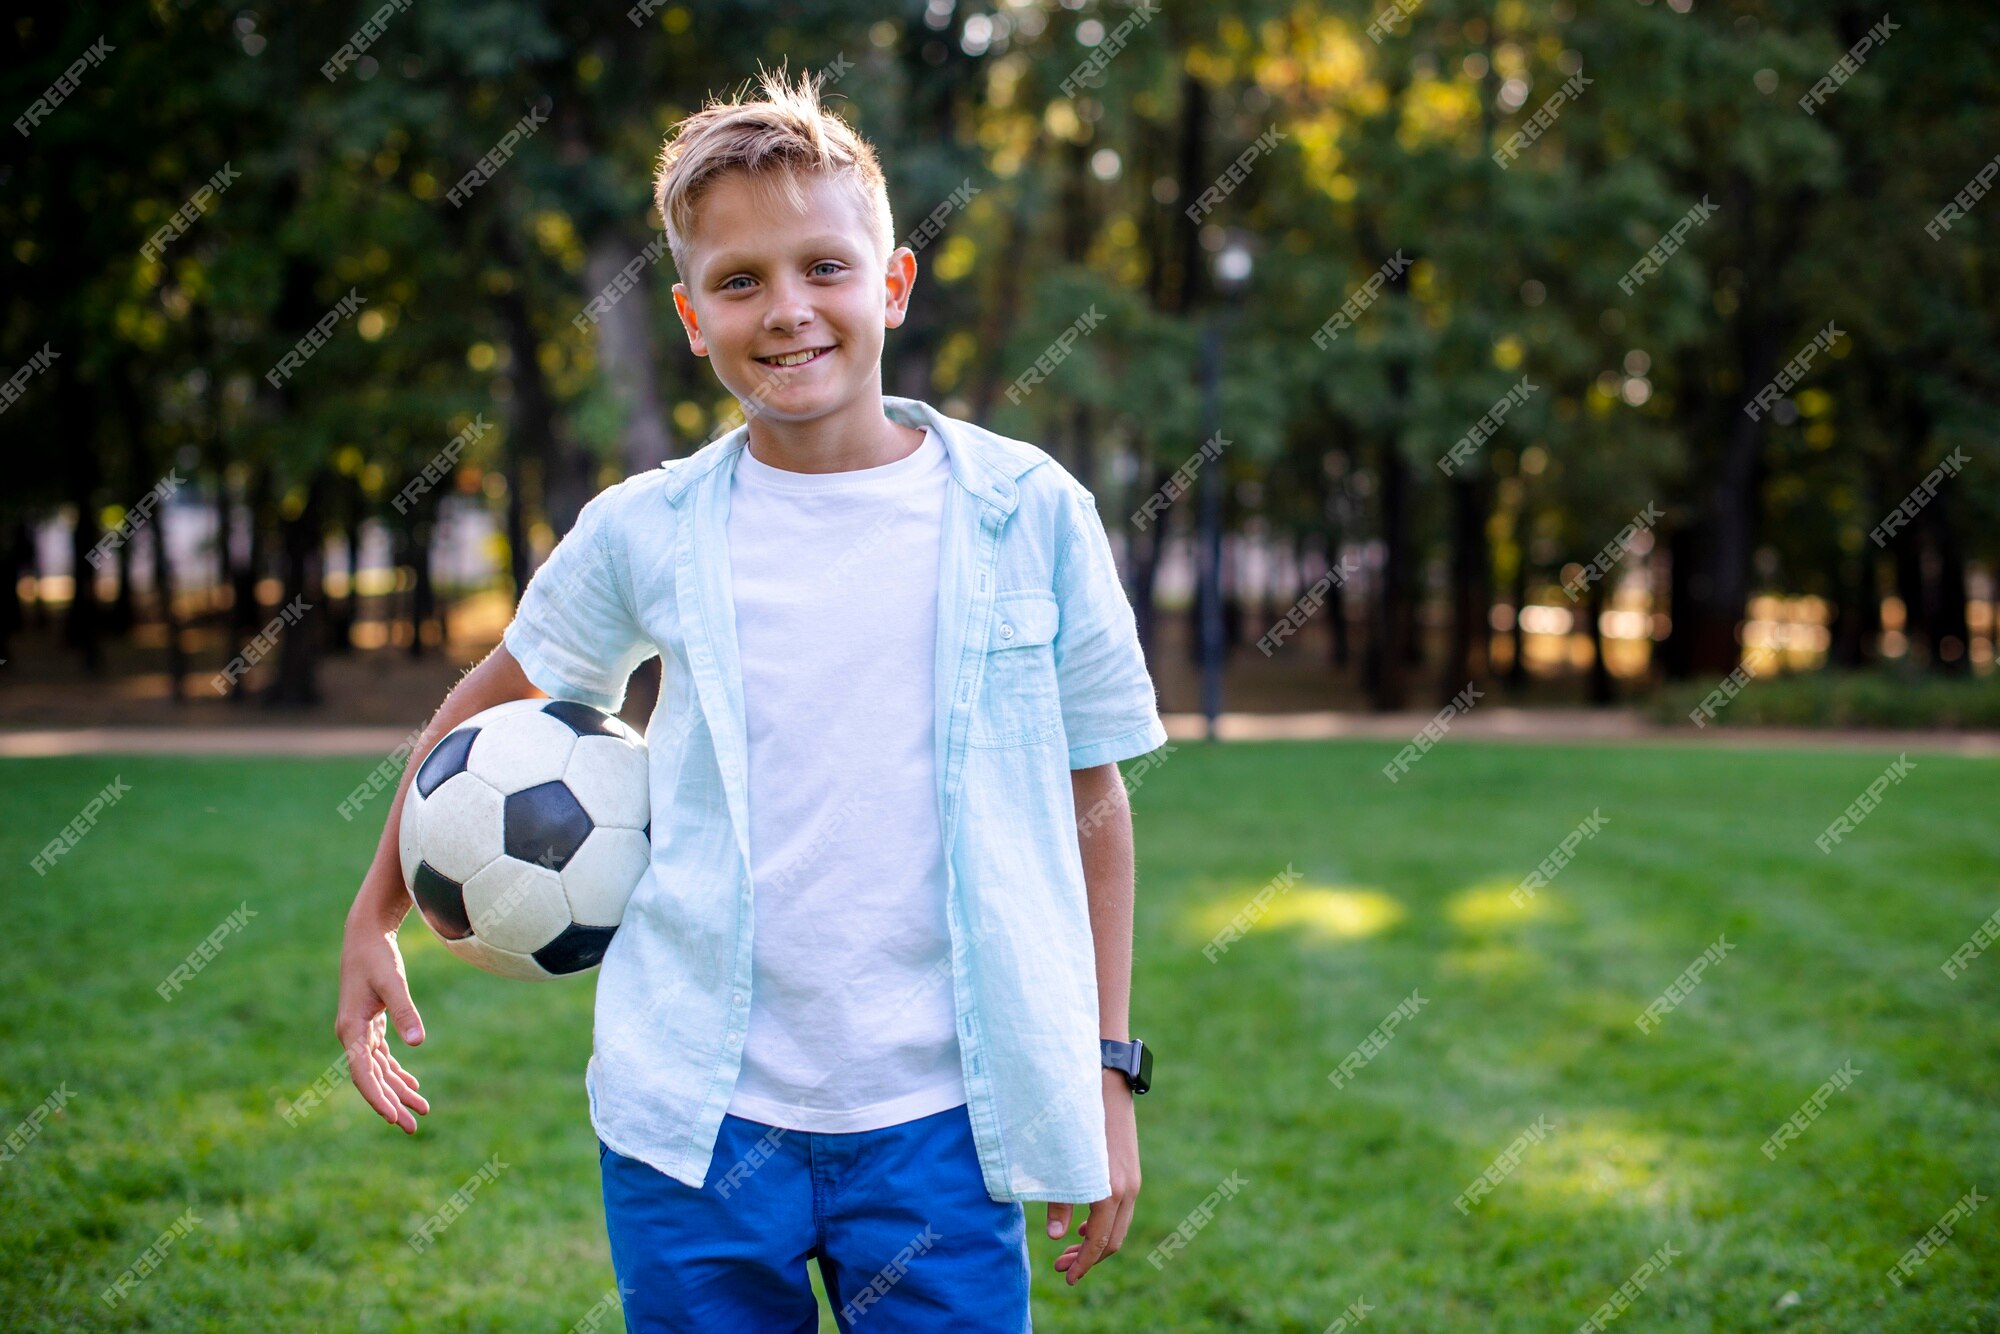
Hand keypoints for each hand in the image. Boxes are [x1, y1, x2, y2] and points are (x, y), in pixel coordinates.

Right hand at [336, 908, 430, 1133]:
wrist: (365, 934)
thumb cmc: (377, 956)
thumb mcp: (393, 983)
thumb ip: (405, 1012)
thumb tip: (418, 1043)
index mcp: (351, 1030)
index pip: (363, 1074)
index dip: (377, 1097)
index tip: (393, 1117)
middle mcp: (351, 1035)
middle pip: (372, 1079)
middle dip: (392, 1103)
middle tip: (413, 1127)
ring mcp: (360, 1031)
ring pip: (379, 1071)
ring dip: (398, 1090)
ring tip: (422, 1111)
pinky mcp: (370, 1023)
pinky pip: (382, 1057)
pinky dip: (396, 1072)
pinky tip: (413, 1085)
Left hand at [1048, 1070, 1140, 1285]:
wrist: (1106, 1080)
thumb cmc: (1077, 1118)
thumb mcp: (1062, 1160)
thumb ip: (1060, 1198)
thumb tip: (1056, 1237)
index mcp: (1111, 1190)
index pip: (1100, 1242)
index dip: (1083, 1264)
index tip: (1067, 1277)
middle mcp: (1127, 1189)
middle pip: (1112, 1241)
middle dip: (1087, 1258)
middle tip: (1061, 1268)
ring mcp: (1132, 1180)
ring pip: (1117, 1226)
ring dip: (1095, 1242)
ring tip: (1068, 1249)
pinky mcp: (1129, 1170)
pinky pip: (1120, 1209)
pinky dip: (1103, 1223)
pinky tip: (1084, 1223)